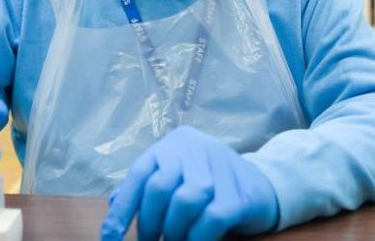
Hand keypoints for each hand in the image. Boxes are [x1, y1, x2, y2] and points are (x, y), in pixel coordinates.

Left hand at [101, 126, 278, 240]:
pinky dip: (197, 238)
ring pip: (185, 201)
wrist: (265, 187)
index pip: (139, 175)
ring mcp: (222, 167)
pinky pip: (211, 219)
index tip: (109, 237)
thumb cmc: (212, 185)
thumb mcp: (179, 179)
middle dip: (149, 224)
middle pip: (159, 187)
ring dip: (174, 231)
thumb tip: (113, 203)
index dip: (121, 209)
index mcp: (175, 143)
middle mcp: (197, 147)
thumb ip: (149, 188)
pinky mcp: (241, 192)